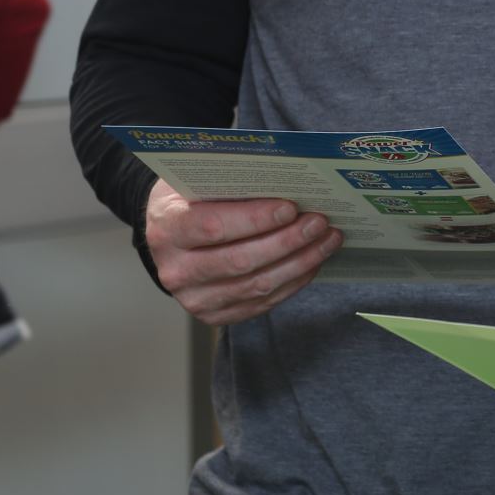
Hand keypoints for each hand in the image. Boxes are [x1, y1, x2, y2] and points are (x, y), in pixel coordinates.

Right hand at [145, 179, 342, 325]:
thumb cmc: (191, 198)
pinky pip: (261, 303)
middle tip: (320, 222)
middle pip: (240, 261)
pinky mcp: (214, 315)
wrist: (170, 235)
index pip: (212, 227)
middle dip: (287, 241)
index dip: (255, 219)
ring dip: (299, 262)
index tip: (290, 208)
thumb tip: (286, 179)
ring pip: (256, 286)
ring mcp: (195, 298)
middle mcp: (176, 270)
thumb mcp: (198, 179)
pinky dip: (293, 282)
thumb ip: (231, 180)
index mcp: (167, 228)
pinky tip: (312, 261)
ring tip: (327, 240)